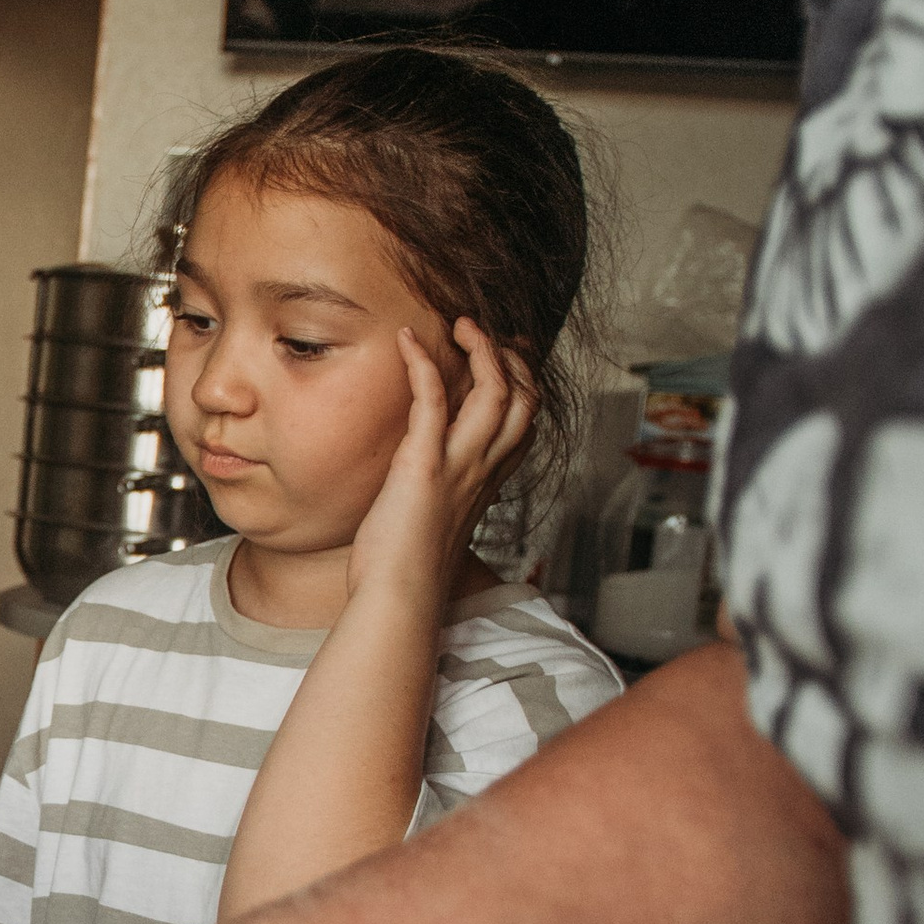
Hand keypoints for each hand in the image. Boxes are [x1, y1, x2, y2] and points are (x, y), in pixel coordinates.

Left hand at [342, 319, 533, 617]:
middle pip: (524, 399)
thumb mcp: (435, 523)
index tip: (505, 356)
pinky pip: (433, 400)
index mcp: (487, 482)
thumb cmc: (407, 569)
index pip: (525, 422)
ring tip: (460, 325)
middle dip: (510, 357)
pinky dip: (422, 363)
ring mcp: (458, 465)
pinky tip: (407, 340)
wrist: (399, 599)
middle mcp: (482, 470)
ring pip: (496, 392)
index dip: (522, 382)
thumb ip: (443, 497)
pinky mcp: (424, 464)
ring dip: (481, 349)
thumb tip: (428, 488)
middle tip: (481, 333)